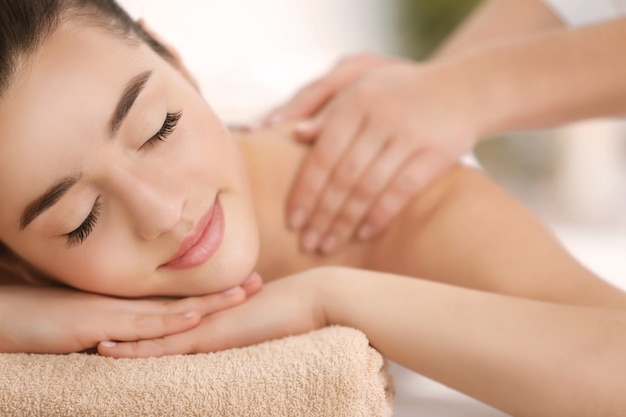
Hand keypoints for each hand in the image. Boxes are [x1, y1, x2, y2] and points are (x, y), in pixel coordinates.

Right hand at [0, 278, 259, 353]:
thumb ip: (120, 328)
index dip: (209, 293)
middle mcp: (130, 306)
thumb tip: (137, 338)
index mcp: (131, 305)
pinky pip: (142, 326)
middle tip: (257, 282)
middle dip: (222, 293)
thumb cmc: (45, 319)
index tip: (240, 285)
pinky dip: (169, 323)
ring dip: (208, 303)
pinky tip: (192, 319)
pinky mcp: (101, 326)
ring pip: (173, 309)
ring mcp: (118, 314)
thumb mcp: (92, 324)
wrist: (8, 315)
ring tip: (242, 294)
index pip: (179, 298)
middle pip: (185, 299)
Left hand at [98, 268, 329, 357]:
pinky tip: (109, 351)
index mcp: (215, 315)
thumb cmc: (297, 312)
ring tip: (89, 341)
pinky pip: (165, 346)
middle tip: (93, 333)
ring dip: (120, 339)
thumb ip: (248, 330)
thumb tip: (245, 336)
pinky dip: (135, 349)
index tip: (123, 326)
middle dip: (126, 328)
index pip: (174, 319)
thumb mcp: (265, 323)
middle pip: (156, 323)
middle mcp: (203, 318)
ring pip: (151, 333)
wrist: (313, 300)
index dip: (147, 322)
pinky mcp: (209, 336)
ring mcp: (204, 325)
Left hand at [267, 54, 477, 253]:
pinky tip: (364, 233)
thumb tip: (293, 134)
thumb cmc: (400, 92)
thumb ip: (329, 111)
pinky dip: (380, 215)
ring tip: (329, 245)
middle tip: (307, 243)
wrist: (462, 87)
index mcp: (357, 101)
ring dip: (346, 222)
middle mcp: (381, 116)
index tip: (292, 221)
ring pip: (369, 188)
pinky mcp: (437, 152)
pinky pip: (402, 191)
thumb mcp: (363, 89)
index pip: (323, 155)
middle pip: (343, 176)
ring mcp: (411, 135)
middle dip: (322, 214)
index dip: (305, 191)